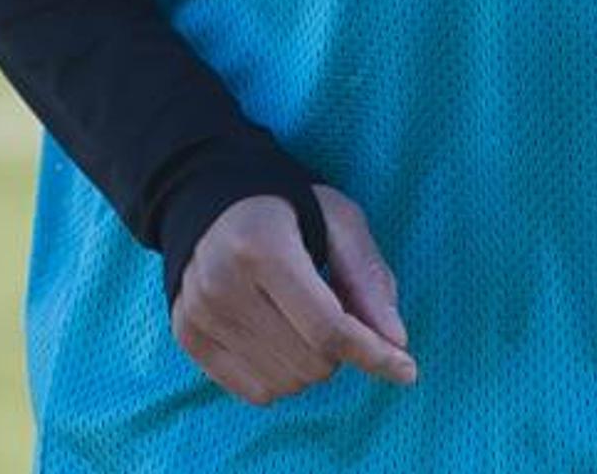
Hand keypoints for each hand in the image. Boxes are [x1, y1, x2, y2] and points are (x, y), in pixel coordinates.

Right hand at [170, 185, 416, 404]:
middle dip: (342, 350)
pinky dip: (283, 377)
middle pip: (310, 362)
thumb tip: (396, 342)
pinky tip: (280, 338)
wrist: (212, 203)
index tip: (408, 370)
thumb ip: (368, 277)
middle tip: (335, 311)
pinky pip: (256, 393)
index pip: (327, 328)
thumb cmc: (288, 209)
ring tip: (304, 320)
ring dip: (313, 365)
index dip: (373, 354)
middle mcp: (223, 286)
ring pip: (285, 383)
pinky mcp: (188, 338)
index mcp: (263, 249)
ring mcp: (199, 316)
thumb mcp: (339, 221)